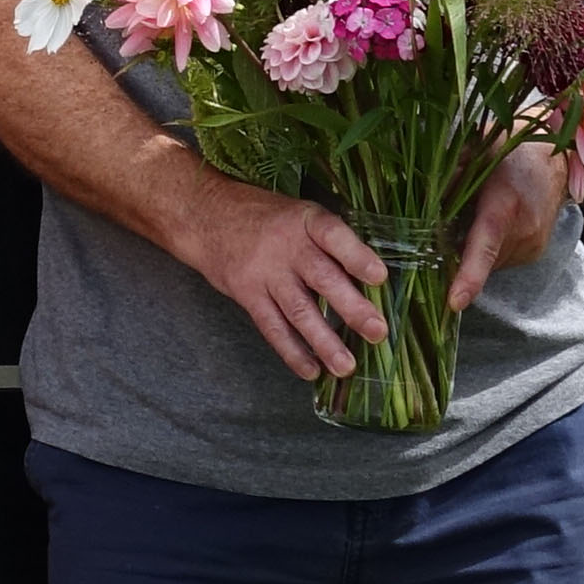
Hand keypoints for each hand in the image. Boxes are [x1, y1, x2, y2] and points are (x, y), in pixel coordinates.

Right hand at [173, 173, 389, 380]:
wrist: (205, 216)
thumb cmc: (264, 217)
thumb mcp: (298, 214)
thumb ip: (329, 243)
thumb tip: (369, 282)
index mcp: (306, 221)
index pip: (334, 236)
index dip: (356, 256)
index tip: (379, 277)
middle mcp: (287, 246)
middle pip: (322, 278)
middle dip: (352, 308)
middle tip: (377, 332)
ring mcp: (265, 272)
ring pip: (299, 310)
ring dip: (324, 342)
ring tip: (346, 366)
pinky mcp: (247, 294)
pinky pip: (272, 327)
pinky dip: (292, 351)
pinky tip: (311, 370)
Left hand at [452, 133, 579, 315]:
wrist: (553, 161)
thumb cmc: (507, 152)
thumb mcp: (475, 151)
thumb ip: (446, 173)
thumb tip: (412, 195)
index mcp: (506, 201)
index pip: (485, 243)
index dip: (470, 274)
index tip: (455, 301)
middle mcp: (524, 228)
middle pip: (478, 258)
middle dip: (456, 250)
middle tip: (447, 224)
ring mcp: (532, 244)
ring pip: (487, 263)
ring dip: (471, 249)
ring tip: (474, 216)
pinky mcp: (534, 253)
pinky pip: (499, 261)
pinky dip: (486, 251)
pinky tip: (486, 225)